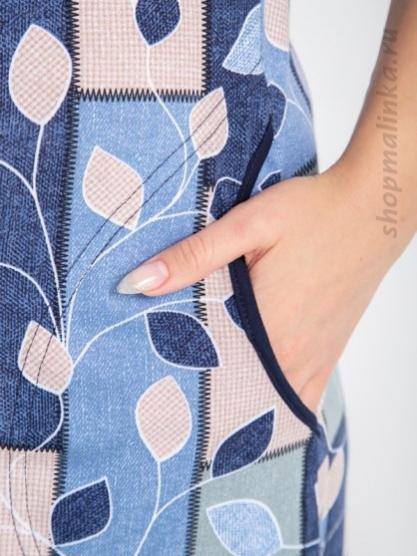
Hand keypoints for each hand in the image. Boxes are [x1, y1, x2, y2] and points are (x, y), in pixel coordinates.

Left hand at [117, 165, 403, 411]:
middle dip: (206, 391)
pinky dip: (279, 400)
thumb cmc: (312, 212)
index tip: (157, 382)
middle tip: (174, 386)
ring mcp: (316, 357)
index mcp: (267, 328)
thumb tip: (136, 283)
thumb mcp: (246, 226)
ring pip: (268, 396)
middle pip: (237, 390)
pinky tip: (260, 397)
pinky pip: (304, 394)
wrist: (372, 209)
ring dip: (240, 396)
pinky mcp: (331, 350)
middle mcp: (292, 354)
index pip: (210, 374)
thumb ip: (191, 257)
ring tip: (209, 392)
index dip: (179, 380)